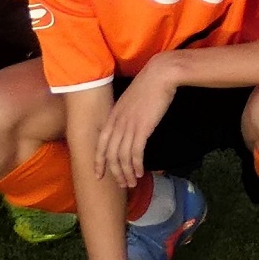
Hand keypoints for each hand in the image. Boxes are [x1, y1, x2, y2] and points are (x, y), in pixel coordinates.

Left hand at [96, 71, 173, 186]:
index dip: (98, 161)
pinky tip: (140, 172)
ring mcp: (129, 126)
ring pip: (122, 157)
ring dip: (126, 173)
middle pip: (110, 155)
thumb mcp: (131, 100)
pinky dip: (136, 165)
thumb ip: (126, 114)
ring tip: (132, 183)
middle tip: (122, 184)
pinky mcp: (142, 128)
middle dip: (114, 173)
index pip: (100, 144)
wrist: (160, 75)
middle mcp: (117, 123)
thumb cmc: (149, 85)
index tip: (98, 175)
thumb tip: (129, 126)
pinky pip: (135, 153)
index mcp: (113, 116)